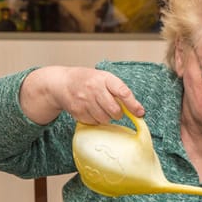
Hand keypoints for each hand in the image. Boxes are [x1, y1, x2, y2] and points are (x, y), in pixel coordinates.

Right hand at [20, 66, 144, 124]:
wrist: (62, 83)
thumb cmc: (87, 81)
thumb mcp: (104, 79)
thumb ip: (119, 91)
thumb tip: (137, 110)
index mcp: (104, 78)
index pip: (122, 92)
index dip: (133, 104)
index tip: (140, 112)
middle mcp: (94, 88)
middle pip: (114, 110)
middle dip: (117, 113)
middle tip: (114, 109)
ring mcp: (84, 100)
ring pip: (105, 119)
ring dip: (106, 117)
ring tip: (100, 108)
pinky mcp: (77, 111)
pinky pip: (94, 122)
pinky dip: (95, 120)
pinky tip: (90, 111)